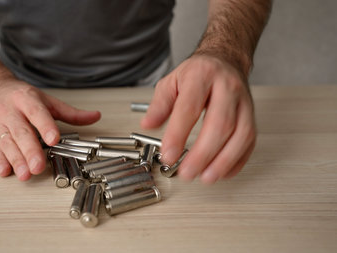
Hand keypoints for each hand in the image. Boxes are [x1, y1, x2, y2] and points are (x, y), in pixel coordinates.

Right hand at [0, 78, 100, 180]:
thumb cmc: (21, 97)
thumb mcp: (47, 100)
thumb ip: (71, 113)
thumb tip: (95, 116)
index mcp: (27, 100)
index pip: (37, 113)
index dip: (45, 126)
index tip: (53, 139)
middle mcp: (11, 112)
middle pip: (22, 132)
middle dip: (30, 151)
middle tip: (39, 166)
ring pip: (7, 143)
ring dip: (16, 160)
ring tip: (25, 174)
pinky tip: (5, 171)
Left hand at [141, 55, 255, 183]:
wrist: (226, 60)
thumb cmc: (198, 73)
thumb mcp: (171, 81)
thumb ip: (159, 104)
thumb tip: (148, 125)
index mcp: (202, 76)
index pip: (189, 108)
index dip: (178, 134)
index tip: (168, 154)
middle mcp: (227, 88)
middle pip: (220, 124)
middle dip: (203, 153)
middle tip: (186, 172)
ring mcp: (243, 102)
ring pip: (241, 135)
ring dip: (224, 161)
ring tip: (206, 177)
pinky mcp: (252, 116)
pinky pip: (250, 141)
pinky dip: (237, 160)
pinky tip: (223, 172)